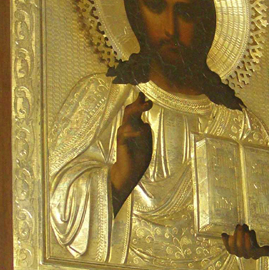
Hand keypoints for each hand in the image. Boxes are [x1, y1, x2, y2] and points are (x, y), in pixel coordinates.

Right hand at [110, 92, 152, 214]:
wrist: (128, 173)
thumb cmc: (137, 159)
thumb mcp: (145, 144)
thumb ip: (145, 134)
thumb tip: (145, 125)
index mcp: (135, 128)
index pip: (136, 112)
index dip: (140, 103)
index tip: (144, 96)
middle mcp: (128, 129)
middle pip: (131, 112)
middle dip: (138, 104)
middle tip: (144, 96)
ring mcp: (124, 135)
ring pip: (128, 119)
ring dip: (137, 111)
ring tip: (146, 105)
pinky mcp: (121, 143)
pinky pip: (125, 134)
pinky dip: (132, 131)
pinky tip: (141, 128)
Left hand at [221, 223, 268, 258]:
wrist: (246, 250)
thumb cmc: (254, 246)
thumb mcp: (260, 248)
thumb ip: (265, 251)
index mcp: (253, 254)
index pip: (250, 248)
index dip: (248, 241)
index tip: (248, 232)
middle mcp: (244, 254)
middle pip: (240, 245)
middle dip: (240, 234)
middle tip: (242, 226)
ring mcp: (237, 252)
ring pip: (233, 244)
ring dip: (235, 234)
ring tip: (238, 226)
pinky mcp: (230, 250)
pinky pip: (226, 246)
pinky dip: (225, 240)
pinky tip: (224, 234)